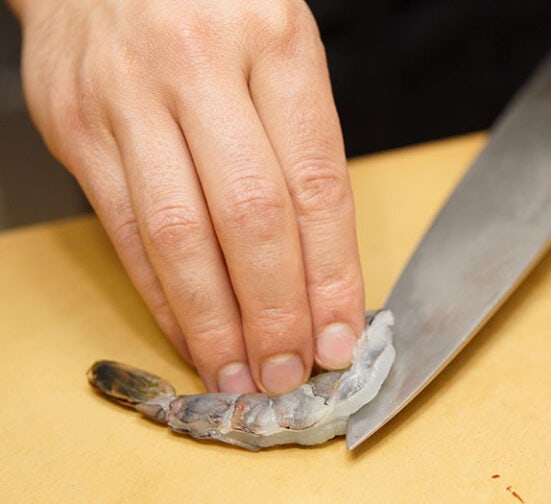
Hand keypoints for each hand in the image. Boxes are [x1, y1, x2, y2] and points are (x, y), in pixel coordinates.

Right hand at [9, 0, 364, 393]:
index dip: (331, 274)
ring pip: (178, 236)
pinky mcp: (75, 125)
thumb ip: (301, 146)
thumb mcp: (280, 48)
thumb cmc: (214, 8)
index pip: (314, 184)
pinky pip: (124, 231)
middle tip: (289, 371)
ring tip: (240, 375)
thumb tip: (322, 268)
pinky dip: (160, 296)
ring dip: (214, 323)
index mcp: (275, 41)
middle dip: (275, 311)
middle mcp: (199, 65)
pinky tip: (189, 333)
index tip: (340, 335)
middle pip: (249, 218)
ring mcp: (128, 96)